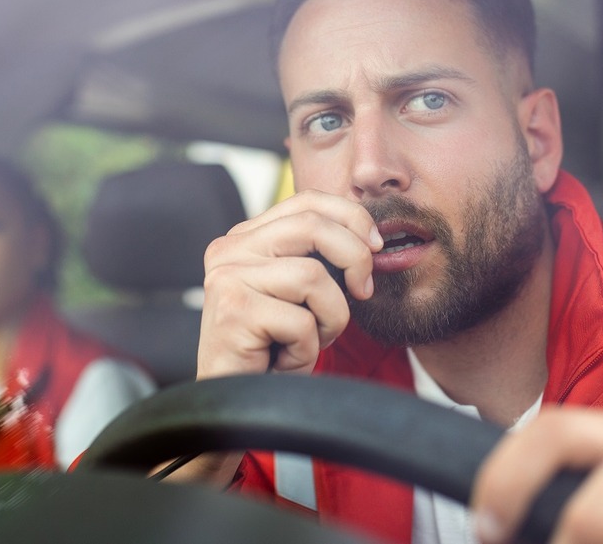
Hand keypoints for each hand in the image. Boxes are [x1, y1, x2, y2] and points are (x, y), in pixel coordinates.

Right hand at [197, 190, 382, 377]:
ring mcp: (227, 278)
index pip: (307, 201)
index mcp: (246, 237)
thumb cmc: (273, 348)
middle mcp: (230, 249)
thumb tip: (371, 239)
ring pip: (313, 277)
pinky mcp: (233, 311)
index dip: (351, 217)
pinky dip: (308, 349)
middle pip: (312, 226)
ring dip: (330, 318)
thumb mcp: (301, 293)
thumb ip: (320, 258)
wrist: (235, 401)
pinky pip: (302, 322)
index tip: (376, 246)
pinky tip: (285, 361)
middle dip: (354, 257)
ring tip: (309, 340)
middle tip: (364, 291)